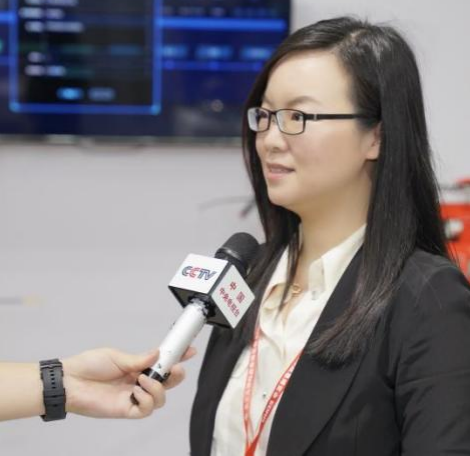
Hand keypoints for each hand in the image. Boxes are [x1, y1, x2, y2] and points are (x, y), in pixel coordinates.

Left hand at [62, 347, 194, 418]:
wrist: (70, 381)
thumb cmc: (89, 366)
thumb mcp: (117, 357)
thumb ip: (139, 359)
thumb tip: (157, 354)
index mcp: (136, 367)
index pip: (162, 364)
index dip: (177, 358)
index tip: (189, 351)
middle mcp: (138, 383)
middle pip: (167, 383)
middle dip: (176, 376)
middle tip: (175, 368)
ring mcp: (133, 397)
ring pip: (160, 399)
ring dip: (157, 388)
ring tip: (143, 379)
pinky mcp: (126, 409)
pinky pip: (146, 410)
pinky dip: (147, 399)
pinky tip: (137, 390)